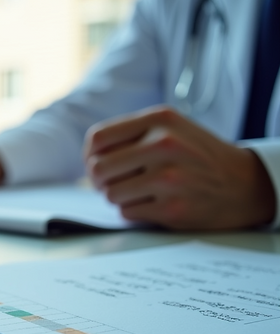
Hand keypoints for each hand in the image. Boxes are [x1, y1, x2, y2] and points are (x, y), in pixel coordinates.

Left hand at [85, 106, 276, 229]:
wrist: (245, 184)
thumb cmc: (198, 157)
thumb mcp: (171, 128)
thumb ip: (131, 134)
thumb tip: (88, 155)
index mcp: (160, 120)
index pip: (97, 139)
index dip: (90, 155)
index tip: (97, 163)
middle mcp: (164, 144)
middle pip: (98, 169)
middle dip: (102, 180)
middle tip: (117, 182)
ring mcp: (169, 177)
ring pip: (110, 194)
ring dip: (120, 197)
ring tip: (143, 191)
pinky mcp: (172, 207)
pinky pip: (127, 212)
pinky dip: (135, 211)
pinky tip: (157, 203)